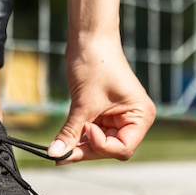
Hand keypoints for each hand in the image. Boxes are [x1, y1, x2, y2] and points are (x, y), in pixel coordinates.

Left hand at [48, 37, 155, 163]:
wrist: (88, 40)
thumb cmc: (95, 65)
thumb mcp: (83, 103)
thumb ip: (71, 131)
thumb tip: (54, 154)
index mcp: (140, 116)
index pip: (123, 148)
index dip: (102, 146)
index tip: (85, 130)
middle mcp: (132, 120)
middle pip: (109, 149)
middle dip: (87, 150)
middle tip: (61, 154)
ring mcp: (116, 117)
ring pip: (97, 144)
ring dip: (79, 146)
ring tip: (58, 148)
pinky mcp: (101, 113)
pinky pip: (89, 133)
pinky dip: (77, 137)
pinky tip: (60, 143)